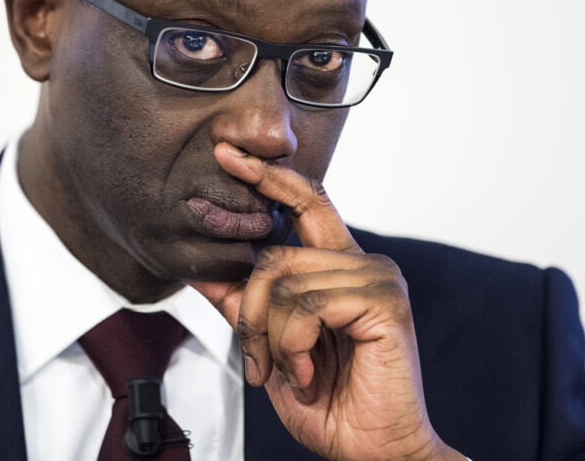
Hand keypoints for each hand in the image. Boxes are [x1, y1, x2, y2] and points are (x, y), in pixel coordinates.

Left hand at [189, 143, 463, 460]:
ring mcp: (376, 278)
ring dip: (271, 338)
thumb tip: (202, 270)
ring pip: (285, 280)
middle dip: (250, 311)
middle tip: (257, 360)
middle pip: (276, 253)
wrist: (372, 451)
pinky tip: (309, 373)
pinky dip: (293, 346)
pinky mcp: (383, 301)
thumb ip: (244, 305)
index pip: (305, 201)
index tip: (226, 153)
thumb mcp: (273, 347)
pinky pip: (307, 304)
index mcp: (339, 267)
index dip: (266, 175)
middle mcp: (362, 262)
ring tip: (288, 372)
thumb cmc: (330, 402)